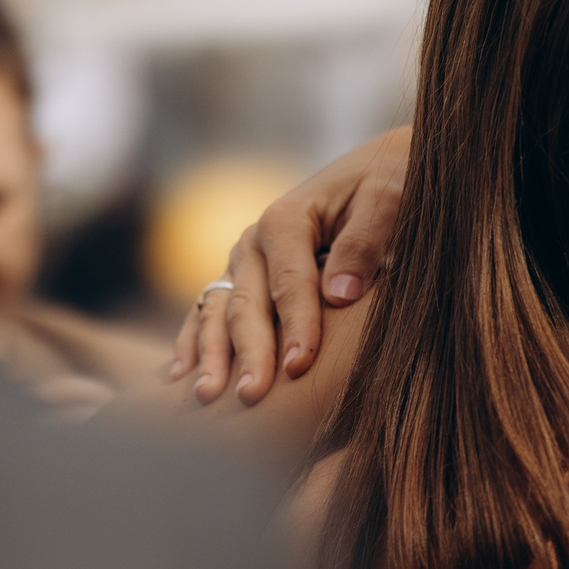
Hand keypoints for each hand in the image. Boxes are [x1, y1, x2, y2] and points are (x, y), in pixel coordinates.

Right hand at [169, 126, 411, 403]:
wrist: (375, 171)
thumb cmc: (388, 186)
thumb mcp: (388, 199)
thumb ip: (365, 241)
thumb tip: (339, 293)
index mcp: (287, 219)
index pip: (291, 283)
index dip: (297, 326)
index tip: (301, 367)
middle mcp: (254, 242)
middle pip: (247, 304)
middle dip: (249, 353)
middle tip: (251, 397)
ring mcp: (241, 263)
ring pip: (217, 312)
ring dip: (211, 356)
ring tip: (207, 397)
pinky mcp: (240, 280)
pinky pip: (207, 313)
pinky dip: (193, 343)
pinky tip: (180, 379)